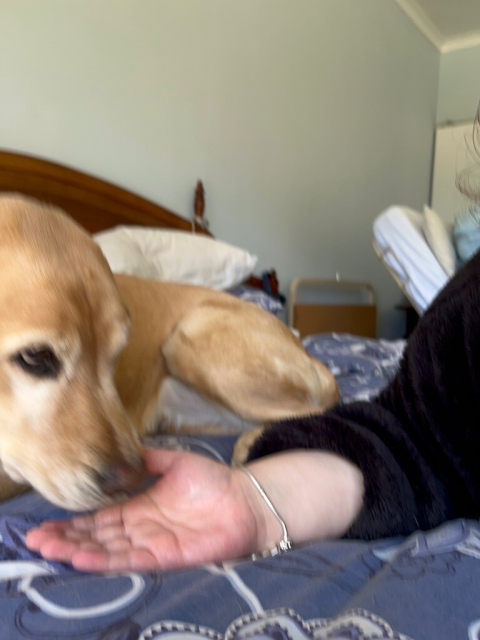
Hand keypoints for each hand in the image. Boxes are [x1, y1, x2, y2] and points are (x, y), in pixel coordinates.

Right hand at [25, 449, 261, 571]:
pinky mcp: (167, 557)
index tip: (47, 523)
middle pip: (98, 537)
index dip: (74, 522)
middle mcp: (142, 528)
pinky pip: (132, 561)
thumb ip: (147, 460)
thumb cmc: (214, 481)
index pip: (100, 517)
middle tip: (36, 540)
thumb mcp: (174, 462)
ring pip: (109, 551)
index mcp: (141, 506)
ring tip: (50, 550)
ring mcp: (153, 543)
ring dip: (78, 551)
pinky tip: (84, 558)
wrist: (247, 499)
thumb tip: (118, 456)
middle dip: (67, 539)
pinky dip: (107, 560)